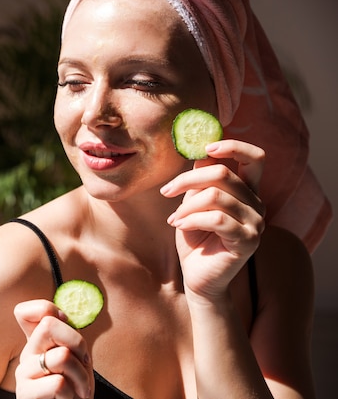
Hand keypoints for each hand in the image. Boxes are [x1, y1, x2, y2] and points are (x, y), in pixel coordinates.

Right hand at [13, 300, 93, 398]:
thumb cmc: (76, 391)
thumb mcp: (78, 358)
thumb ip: (67, 336)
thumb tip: (60, 316)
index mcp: (37, 342)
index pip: (25, 311)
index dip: (50, 310)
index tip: (67, 327)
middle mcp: (27, 353)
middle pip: (49, 324)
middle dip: (77, 342)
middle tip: (83, 363)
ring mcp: (23, 373)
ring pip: (61, 355)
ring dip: (81, 375)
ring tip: (80, 390)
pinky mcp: (25, 393)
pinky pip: (58, 383)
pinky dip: (72, 394)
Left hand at [160, 139, 265, 300]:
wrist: (197, 277)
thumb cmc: (195, 239)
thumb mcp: (193, 203)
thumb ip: (200, 180)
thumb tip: (200, 151)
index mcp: (247, 191)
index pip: (254, 157)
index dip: (232, 146)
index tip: (205, 147)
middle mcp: (257, 204)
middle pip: (223, 173)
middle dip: (187, 180)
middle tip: (166, 192)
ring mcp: (256, 223)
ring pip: (217, 196)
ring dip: (186, 205)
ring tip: (174, 218)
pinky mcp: (248, 240)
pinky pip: (217, 218)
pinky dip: (192, 219)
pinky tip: (179, 226)